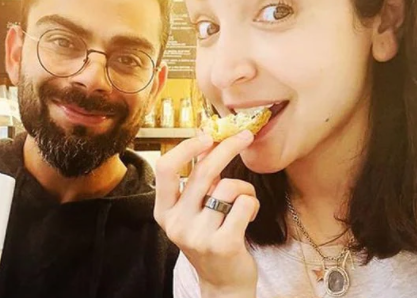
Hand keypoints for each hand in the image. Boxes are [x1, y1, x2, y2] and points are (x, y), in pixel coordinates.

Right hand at [154, 131, 258, 297]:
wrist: (224, 284)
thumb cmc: (212, 238)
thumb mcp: (196, 209)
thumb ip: (199, 176)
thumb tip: (205, 134)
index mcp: (164, 211)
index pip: (166, 169)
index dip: (186, 147)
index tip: (207, 135)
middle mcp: (176, 224)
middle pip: (203, 172)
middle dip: (228, 148)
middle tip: (245, 136)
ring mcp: (198, 236)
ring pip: (228, 188)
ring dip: (244, 188)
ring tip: (245, 202)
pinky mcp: (223, 245)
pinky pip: (244, 203)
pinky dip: (252, 203)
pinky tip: (249, 216)